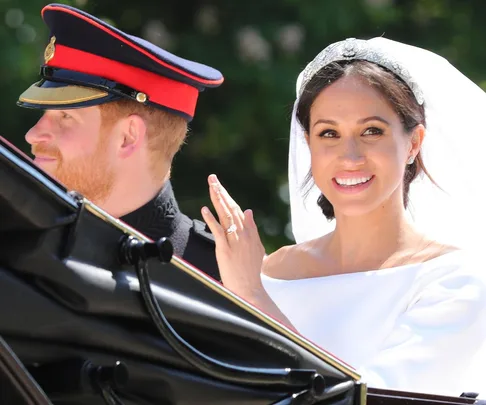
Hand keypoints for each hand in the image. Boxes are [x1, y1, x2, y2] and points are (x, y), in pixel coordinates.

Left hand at [201, 174, 265, 298]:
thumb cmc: (251, 270)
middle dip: (221, 192)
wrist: (249, 287)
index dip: (227, 196)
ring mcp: (234, 241)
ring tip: (211, 186)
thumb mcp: (256, 247)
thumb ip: (252, 228)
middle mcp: (243, 233)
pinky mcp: (225, 249)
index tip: (219, 186)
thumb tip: (249, 211)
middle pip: (230, 208)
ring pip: (224, 215)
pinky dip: (211, 219)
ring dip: (217, 199)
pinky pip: (217, 231)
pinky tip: (204, 209)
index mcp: (249, 232)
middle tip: (212, 178)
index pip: (236, 209)